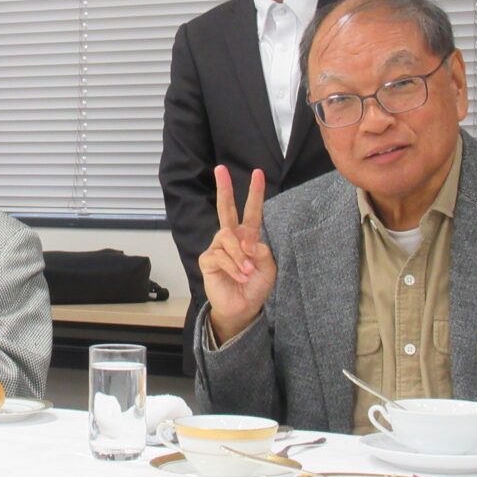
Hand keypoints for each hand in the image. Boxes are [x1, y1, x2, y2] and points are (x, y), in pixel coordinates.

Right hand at [198, 166, 276, 342]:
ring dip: (240, 255)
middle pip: (225, 208)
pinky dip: (233, 267)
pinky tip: (239, 277)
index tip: (258, 173)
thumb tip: (247, 241)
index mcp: (248, 237)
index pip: (252, 211)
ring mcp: (217, 247)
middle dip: (224, 188)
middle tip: (220, 169)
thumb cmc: (255, 286)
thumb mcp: (268, 268)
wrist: (242, 308)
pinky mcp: (207, 260)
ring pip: (227, 237)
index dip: (255, 193)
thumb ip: (262, 251)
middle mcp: (231, 238)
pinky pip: (220, 256)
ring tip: (247, 272)